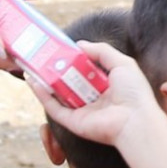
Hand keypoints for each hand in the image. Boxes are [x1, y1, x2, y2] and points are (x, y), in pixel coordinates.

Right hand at [25, 42, 164, 146]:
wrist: (134, 120)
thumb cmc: (133, 92)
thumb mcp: (121, 63)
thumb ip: (101, 51)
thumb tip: (80, 44)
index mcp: (107, 86)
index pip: (86, 71)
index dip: (73, 60)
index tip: (60, 49)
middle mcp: (94, 100)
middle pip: (70, 82)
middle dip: (56, 70)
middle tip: (42, 56)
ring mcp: (82, 111)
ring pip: (59, 95)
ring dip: (45, 81)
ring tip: (32, 66)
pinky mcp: (73, 122)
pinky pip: (54, 108)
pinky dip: (43, 95)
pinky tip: (34, 81)